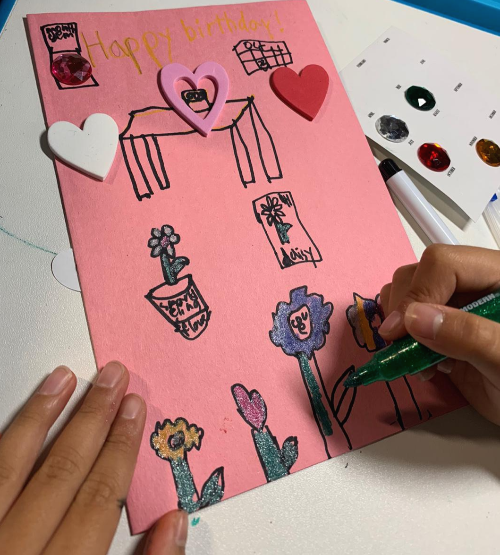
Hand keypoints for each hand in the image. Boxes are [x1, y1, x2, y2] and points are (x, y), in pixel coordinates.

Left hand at [0, 361, 187, 553]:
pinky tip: (25, 416)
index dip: (120, 449)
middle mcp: (16, 551)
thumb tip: (175, 522)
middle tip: (113, 379)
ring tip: (64, 379)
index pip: (98, 499)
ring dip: (42, 417)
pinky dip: (8, 439)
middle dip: (94, 419)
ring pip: (12, 466)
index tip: (134, 410)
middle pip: (62, 473)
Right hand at [378, 245, 499, 424]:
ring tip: (421, 361)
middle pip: (419, 276)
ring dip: (402, 330)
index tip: (400, 332)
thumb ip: (470, 335)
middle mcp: (476, 285)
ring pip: (407, 296)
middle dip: (405, 313)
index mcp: (499, 276)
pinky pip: (409, 323)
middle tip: (408, 349)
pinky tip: (427, 367)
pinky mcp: (447, 332)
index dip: (418, 294)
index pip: (443, 264)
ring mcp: (460, 309)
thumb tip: (413, 318)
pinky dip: (405, 345)